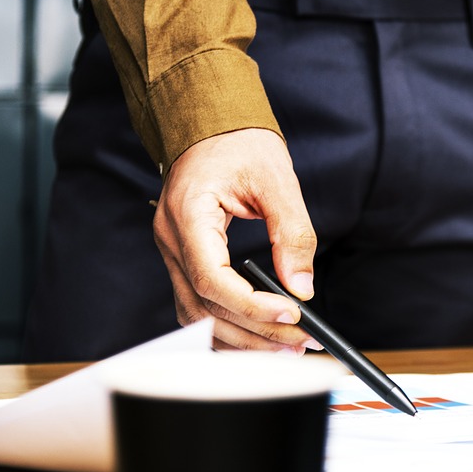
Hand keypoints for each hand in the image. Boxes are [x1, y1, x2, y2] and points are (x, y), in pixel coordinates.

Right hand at [153, 128, 320, 353]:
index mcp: (188, 214)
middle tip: (300, 342)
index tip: (290, 315)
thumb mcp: (276, 179)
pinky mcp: (183, 259)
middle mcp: (171, 239)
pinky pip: (197, 305)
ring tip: (285, 347)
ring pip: (196, 315)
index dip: (251, 305)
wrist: (210, 124)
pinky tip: (257, 335)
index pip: (212, 278)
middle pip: (204, 306)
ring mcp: (172, 252)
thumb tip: (301, 287)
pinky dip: (226, 326)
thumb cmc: (238, 142)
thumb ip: (291, 232)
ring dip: (240, 338)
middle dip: (255, 331)